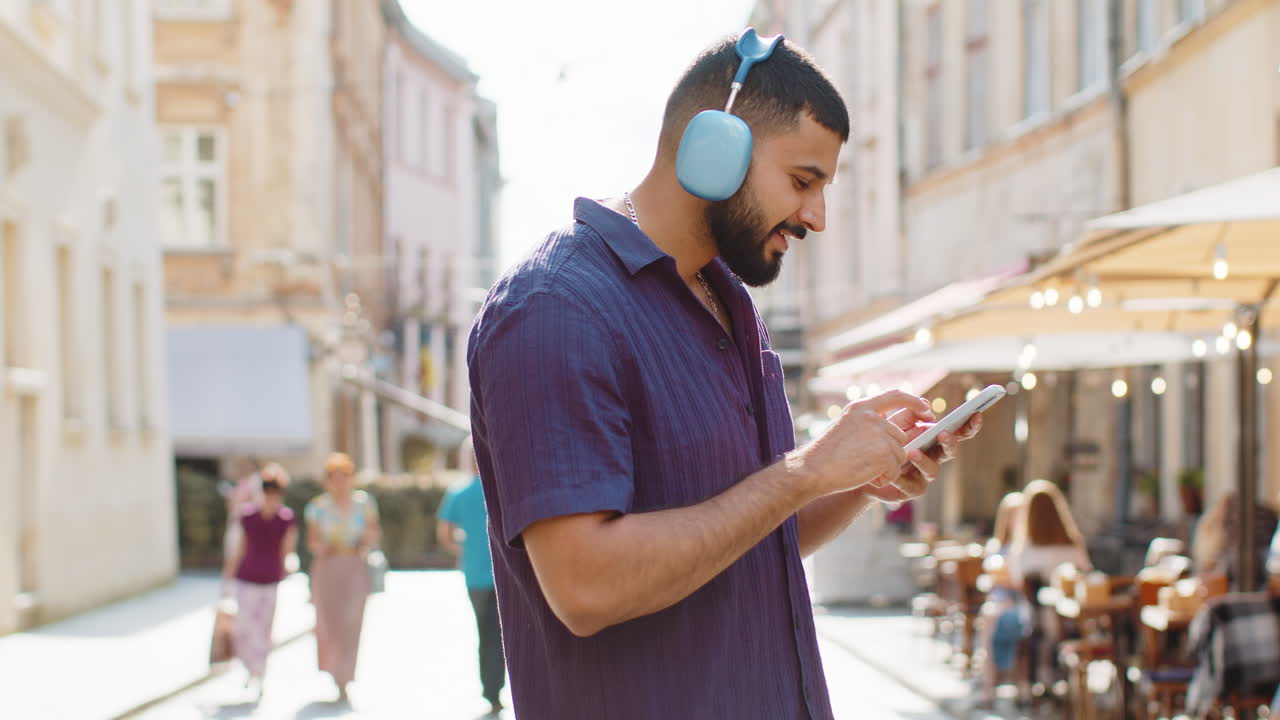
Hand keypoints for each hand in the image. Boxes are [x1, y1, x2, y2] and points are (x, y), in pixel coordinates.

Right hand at [796, 391, 934, 497]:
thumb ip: (869, 424)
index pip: (896, 395)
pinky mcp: (884, 453)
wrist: (811, 470)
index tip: (927, 409)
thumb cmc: (825, 455)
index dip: (914, 402)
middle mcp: (873, 417)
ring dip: (886, 467)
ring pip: (900, 455)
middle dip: (889, 454)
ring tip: (861, 469)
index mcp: (862, 407)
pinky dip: (884, 478)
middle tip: (865, 462)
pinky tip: (866, 476)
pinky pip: (896, 470)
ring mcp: (880, 434)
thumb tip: (895, 432)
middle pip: (899, 437)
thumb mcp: (846, 427)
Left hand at [865, 412, 983, 501]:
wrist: (865, 466)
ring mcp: (925, 475)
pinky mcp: (913, 490)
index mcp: (934, 438)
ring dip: (924, 460)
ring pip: (933, 470)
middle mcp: (934, 456)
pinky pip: (912, 485)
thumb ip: (909, 412)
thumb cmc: (883, 441)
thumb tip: (928, 412)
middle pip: (950, 451)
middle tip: (943, 433)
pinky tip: (895, 474)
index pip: (956, 430)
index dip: (968, 423)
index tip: (976, 413)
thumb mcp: (893, 422)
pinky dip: (903, 479)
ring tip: (912, 452)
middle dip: (950, 442)